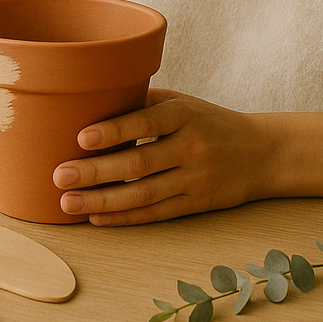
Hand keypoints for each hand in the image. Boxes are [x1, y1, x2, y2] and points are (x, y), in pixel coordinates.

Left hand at [50, 88, 278, 225]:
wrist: (263, 152)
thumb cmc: (210, 122)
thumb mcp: (184, 102)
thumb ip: (144, 102)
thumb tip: (91, 103)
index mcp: (186, 114)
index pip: (147, 122)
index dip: (115, 131)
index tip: (81, 137)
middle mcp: (192, 147)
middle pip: (140, 163)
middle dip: (96, 172)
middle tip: (60, 176)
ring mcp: (195, 178)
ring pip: (144, 194)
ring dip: (103, 201)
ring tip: (68, 203)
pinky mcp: (196, 204)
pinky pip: (156, 214)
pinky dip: (125, 217)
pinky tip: (97, 219)